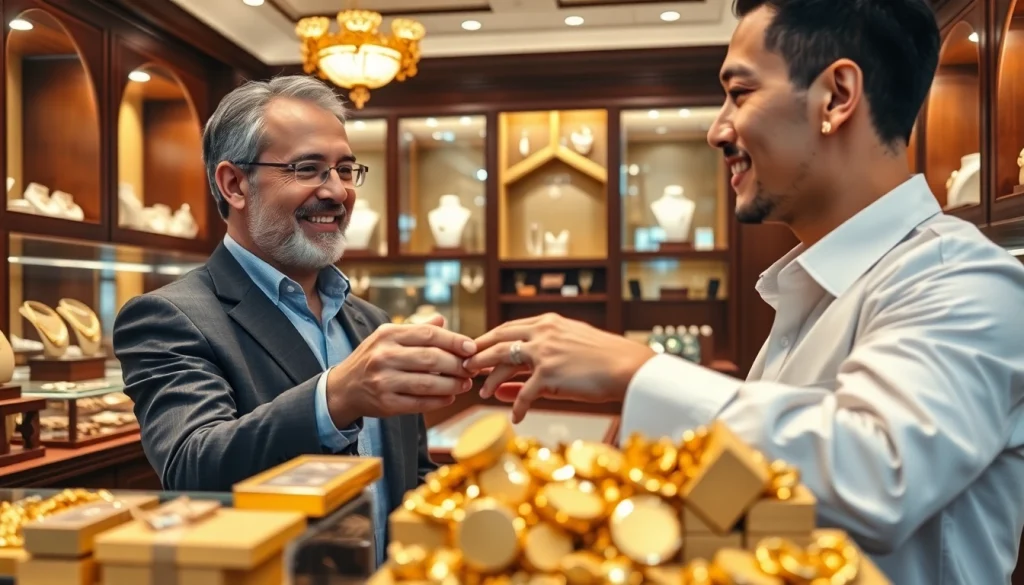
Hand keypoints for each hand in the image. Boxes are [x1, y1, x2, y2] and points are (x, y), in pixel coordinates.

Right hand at [327, 315, 476, 426]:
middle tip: (471, 369)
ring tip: (465, 384)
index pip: (429, 334)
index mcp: (388, 334)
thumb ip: (416, 330)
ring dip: (452, 385)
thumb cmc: (373, 359)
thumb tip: (442, 319)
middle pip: (431, 358)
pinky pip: (420, 403)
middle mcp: (384, 356)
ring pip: (428, 383)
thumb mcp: (388, 338)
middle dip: (457, 365)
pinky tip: (450, 397)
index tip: (472, 347)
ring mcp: (384, 381)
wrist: (343, 388)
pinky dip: (439, 401)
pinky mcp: (385, 403)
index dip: (454, 341)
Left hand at [463, 313, 654, 422]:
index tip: (475, 350)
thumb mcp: (569, 348)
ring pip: (504, 363)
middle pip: (498, 341)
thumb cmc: (602, 360)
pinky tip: (516, 417)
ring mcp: (544, 352)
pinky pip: (525, 394)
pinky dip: (518, 407)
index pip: (507, 328)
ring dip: (491, 379)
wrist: (627, 367)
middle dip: (478, 354)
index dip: (488, 339)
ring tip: (483, 393)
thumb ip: (543, 357)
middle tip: (465, 367)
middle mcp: (542, 333)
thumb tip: (524, 369)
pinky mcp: (550, 374)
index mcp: (547, 323)